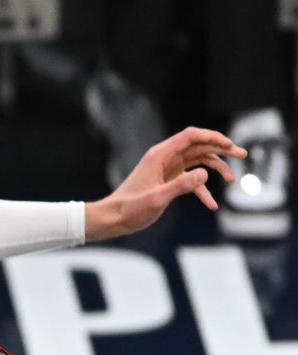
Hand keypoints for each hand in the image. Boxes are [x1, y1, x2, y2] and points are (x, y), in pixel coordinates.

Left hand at [85, 126, 247, 237]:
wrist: (113, 219)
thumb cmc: (130, 208)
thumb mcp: (158, 198)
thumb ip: (182, 186)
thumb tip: (205, 175)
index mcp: (161, 155)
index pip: (191, 136)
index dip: (212, 137)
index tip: (230, 145)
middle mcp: (165, 158)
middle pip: (198, 146)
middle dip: (221, 150)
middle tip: (242, 155)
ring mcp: (167, 170)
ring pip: (197, 162)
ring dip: (215, 169)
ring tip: (232, 180)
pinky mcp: (167, 182)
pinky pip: (190, 181)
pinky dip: (202, 190)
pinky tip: (212, 205)